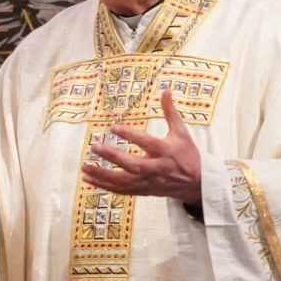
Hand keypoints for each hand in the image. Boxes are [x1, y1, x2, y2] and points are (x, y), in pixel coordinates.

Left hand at [81, 104, 202, 203]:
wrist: (196, 183)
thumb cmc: (187, 154)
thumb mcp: (181, 132)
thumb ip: (170, 111)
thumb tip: (165, 90)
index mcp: (166, 151)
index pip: (146, 142)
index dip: (130, 135)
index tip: (113, 127)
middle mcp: (156, 168)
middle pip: (133, 165)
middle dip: (113, 157)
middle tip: (94, 147)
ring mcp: (149, 182)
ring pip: (123, 182)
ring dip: (102, 176)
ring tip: (84, 167)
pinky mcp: (143, 191)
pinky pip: (121, 190)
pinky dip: (105, 186)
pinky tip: (89, 179)